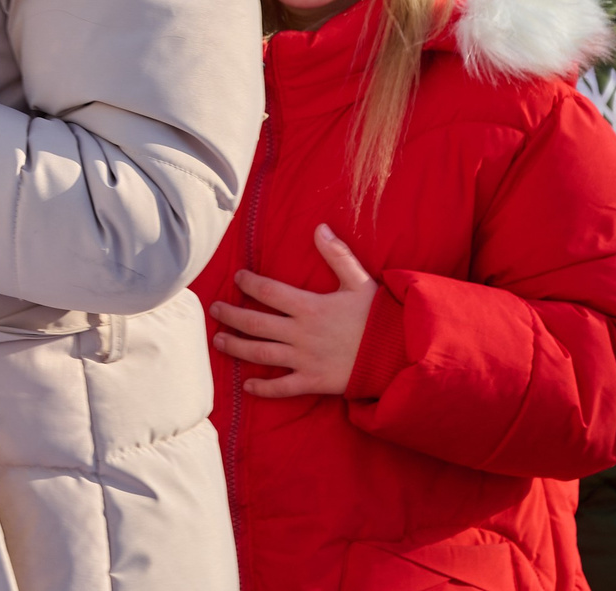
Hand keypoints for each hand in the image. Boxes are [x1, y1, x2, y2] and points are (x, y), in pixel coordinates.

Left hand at [207, 224, 378, 397]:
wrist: (401, 355)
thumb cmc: (380, 317)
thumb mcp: (360, 281)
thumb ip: (337, 254)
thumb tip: (319, 227)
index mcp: (310, 306)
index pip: (268, 291)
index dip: (249, 283)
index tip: (237, 277)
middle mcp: (301, 333)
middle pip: (255, 323)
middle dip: (230, 315)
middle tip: (213, 310)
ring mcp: (305, 359)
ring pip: (261, 353)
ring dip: (236, 347)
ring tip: (218, 341)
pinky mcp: (314, 381)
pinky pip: (283, 387)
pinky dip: (264, 387)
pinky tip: (247, 385)